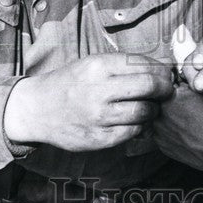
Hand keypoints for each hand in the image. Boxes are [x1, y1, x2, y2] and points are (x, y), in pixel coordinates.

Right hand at [3, 53, 173, 151]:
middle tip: (167, 90)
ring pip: (144, 111)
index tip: (167, 74)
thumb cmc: (70, 83)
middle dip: (165, 88)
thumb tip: (160, 68)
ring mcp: (98, 116)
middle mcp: (99, 90)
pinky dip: (140, 126)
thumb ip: (122, 66)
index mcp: (99, 66)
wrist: (35, 109)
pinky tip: (136, 121)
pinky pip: (132, 132)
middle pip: (149, 86)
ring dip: (154, 109)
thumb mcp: (91, 64)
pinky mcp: (98, 138)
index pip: (144, 64)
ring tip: (151, 107)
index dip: (162, 70)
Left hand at [153, 84, 202, 173]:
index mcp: (169, 98)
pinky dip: (172, 130)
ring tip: (191, 120)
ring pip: (161, 116)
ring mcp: (159, 133)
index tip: (188, 91)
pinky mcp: (163, 147)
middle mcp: (160, 115)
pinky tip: (188, 132)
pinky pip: (164, 132)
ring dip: (170, 115)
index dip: (178, 85)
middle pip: (161, 100)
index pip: (167, 84)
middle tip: (190, 106)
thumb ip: (190, 77)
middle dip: (171, 100)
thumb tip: (180, 71)